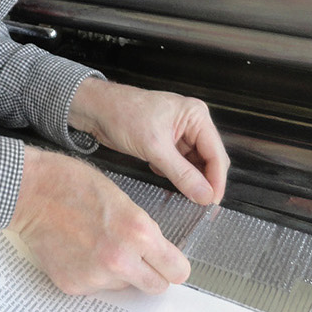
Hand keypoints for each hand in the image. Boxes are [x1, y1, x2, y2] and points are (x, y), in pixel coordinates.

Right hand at [9, 148, 188, 294]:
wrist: (29, 191)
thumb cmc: (72, 183)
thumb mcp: (123, 198)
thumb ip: (144, 231)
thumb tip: (158, 255)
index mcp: (138, 232)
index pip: (177, 270)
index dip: (173, 265)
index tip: (169, 263)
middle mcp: (120, 259)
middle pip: (156, 287)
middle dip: (152, 274)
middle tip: (138, 258)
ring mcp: (95, 276)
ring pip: (124, 286)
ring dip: (118, 273)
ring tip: (97, 244)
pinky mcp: (74, 285)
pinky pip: (96, 287)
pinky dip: (92, 273)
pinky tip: (79, 250)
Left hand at [68, 78, 227, 205]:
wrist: (95, 109)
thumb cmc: (121, 113)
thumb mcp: (154, 147)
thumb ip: (181, 173)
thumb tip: (204, 194)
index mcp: (195, 116)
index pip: (216, 154)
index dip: (216, 180)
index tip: (212, 202)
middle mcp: (191, 123)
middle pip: (208, 160)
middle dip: (203, 181)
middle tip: (199, 202)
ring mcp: (179, 134)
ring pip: (194, 165)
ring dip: (187, 179)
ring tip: (179, 190)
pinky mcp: (166, 143)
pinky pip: (179, 165)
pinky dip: (173, 173)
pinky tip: (159, 171)